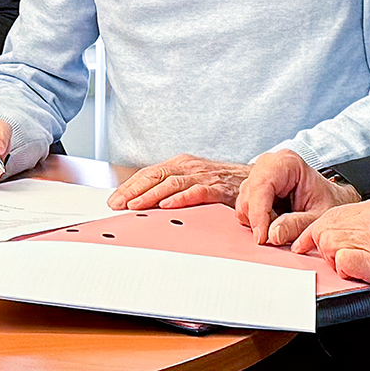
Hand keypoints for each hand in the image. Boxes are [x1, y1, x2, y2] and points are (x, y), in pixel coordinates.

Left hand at [109, 154, 249, 209]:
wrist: (255, 180)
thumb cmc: (221, 183)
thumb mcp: (193, 181)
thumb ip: (172, 189)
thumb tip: (143, 204)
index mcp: (180, 164)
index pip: (149, 174)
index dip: (130, 186)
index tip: (114, 200)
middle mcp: (188, 167)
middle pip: (155, 176)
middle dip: (134, 191)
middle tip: (118, 204)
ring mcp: (202, 176)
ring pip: (171, 183)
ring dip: (151, 195)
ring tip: (136, 206)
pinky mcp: (216, 188)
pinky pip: (195, 192)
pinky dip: (180, 198)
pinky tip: (167, 206)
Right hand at [236, 149, 360, 243]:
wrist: (330, 199)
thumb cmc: (326, 202)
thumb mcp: (319, 217)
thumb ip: (298, 225)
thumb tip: (273, 235)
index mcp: (288, 163)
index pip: (262, 185)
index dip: (259, 212)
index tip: (262, 237)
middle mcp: (269, 165)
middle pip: (249, 194)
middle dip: (259, 220)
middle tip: (275, 237)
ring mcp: (259, 176)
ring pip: (244, 203)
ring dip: (259, 222)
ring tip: (282, 226)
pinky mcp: (254, 189)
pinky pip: (245, 209)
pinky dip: (257, 221)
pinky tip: (275, 222)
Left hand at [290, 198, 369, 310]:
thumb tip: (347, 237)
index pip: (333, 213)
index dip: (316, 230)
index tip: (308, 241)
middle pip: (325, 225)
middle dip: (318, 244)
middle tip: (320, 258)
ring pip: (329, 241)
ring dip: (333, 259)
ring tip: (351, 268)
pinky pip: (343, 262)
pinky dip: (344, 271)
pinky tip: (358, 275)